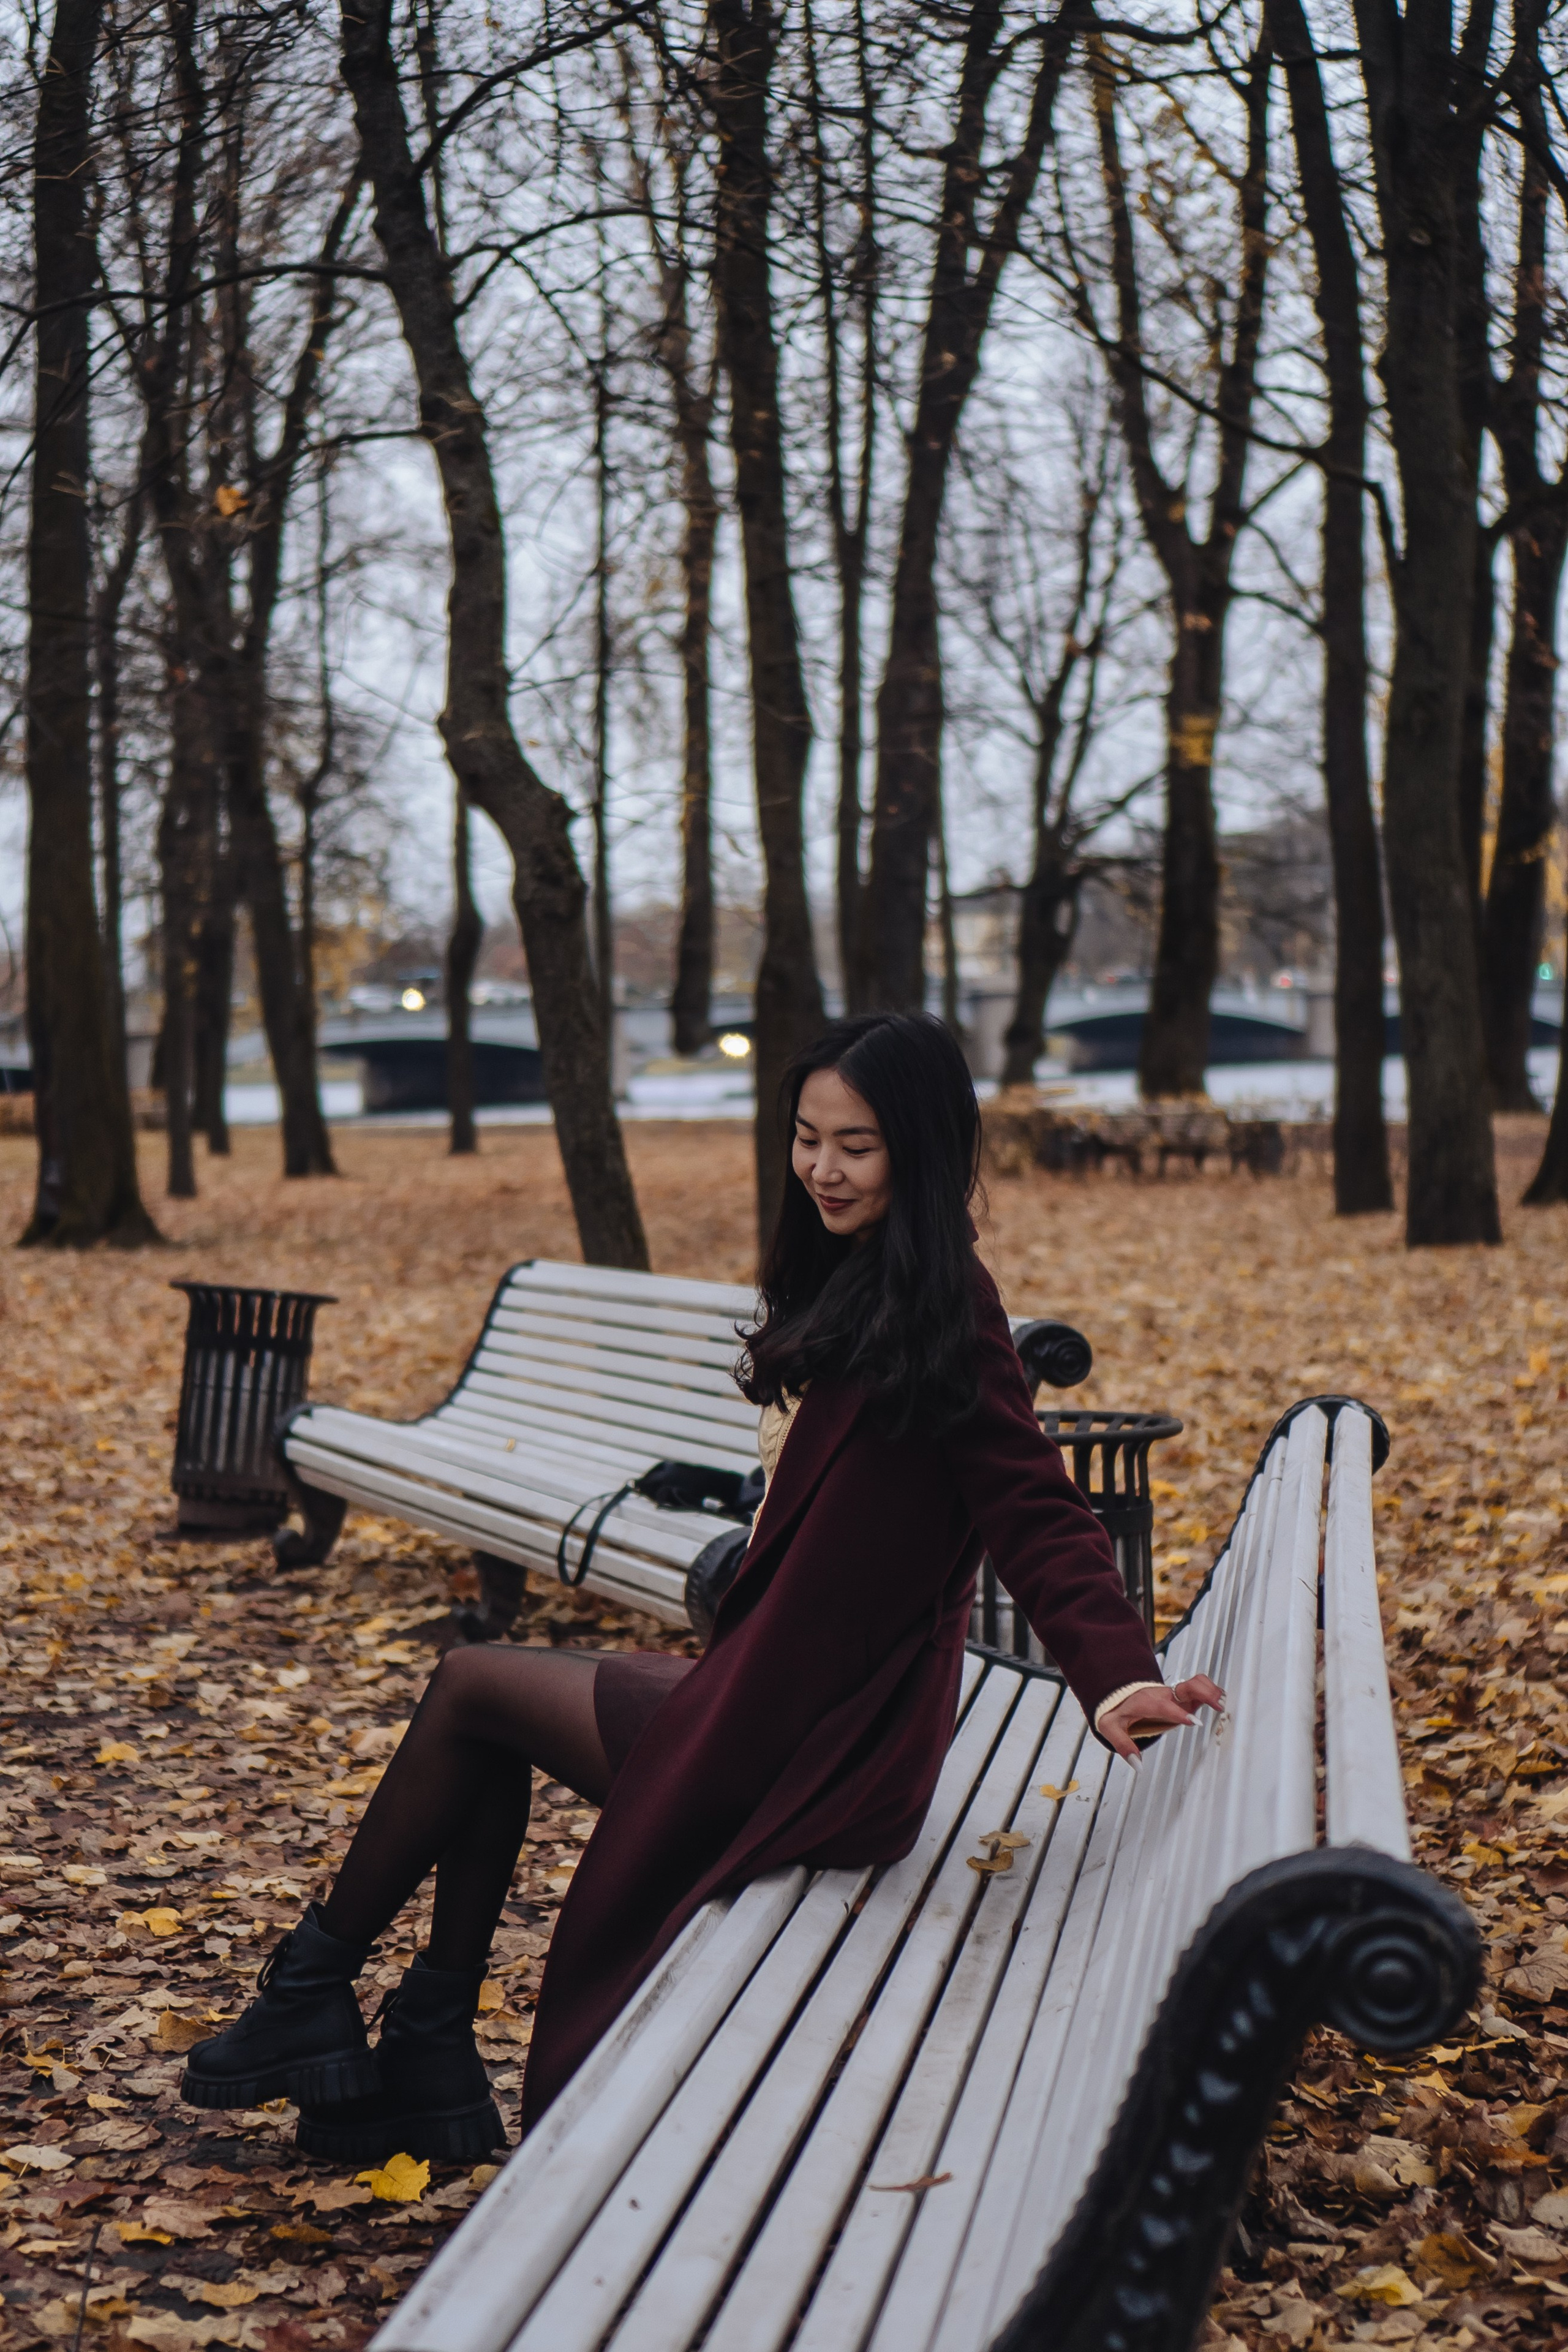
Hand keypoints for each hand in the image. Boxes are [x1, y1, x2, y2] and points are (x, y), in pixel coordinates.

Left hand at [1099, 1674, 1224, 1764]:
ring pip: (1195, 1683)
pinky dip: (1210, 1690)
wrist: (1118, 1694)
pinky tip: (1219, 1700)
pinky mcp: (1181, 1695)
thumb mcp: (1111, 1728)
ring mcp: (1174, 1694)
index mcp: (1147, 1703)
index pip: (1165, 1706)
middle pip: (1187, 1686)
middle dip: (1204, 1693)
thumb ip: (1124, 1746)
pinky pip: (1198, 1686)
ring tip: (1222, 1704)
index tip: (1195, 1723)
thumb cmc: (1116, 1711)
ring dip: (1210, 1690)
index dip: (1180, 1714)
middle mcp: (1164, 1695)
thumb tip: (1138, 1765)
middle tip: (1218, 1706)